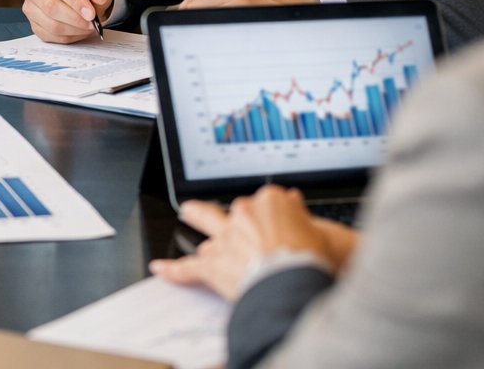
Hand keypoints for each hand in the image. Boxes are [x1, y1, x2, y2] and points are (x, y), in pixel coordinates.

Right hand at [22, 0, 114, 42]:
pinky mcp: (33, 23)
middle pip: (50, 6)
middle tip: (92, 23)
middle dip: (75, 18)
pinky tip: (79, 30)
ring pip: (51, 24)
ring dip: (74, 29)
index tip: (91, 13)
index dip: (74, 1)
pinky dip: (69, 36)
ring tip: (89, 26)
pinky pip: (50, 35)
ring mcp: (30, 6)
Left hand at [148, 186, 341, 300]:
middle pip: (233, 211)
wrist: (293, 284)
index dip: (274, 215)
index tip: (280, 220)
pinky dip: (173, 269)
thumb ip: (302, 215)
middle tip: (233, 212)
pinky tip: (160, 268)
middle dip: (232, 216)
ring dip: (201, 230)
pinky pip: (188, 267)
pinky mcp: (212, 264)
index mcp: (270, 202)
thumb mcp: (324, 233)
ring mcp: (225, 238)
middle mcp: (243, 214)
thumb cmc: (312, 261)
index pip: (268, 202)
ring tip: (188, 218)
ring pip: (207, 230)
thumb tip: (293, 200)